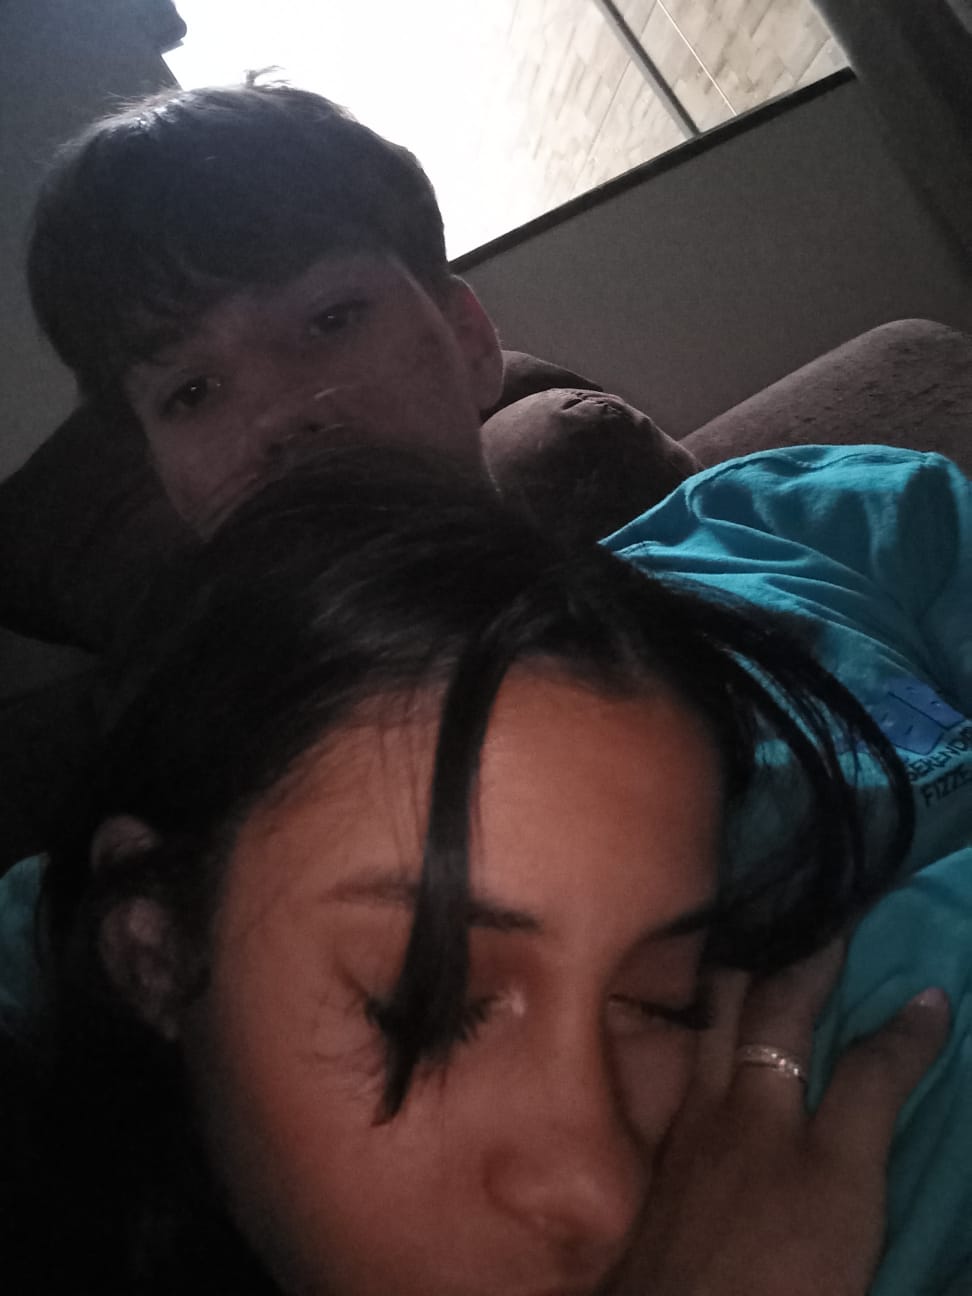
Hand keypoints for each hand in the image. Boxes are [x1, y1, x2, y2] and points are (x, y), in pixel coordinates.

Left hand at [617, 944, 948, 1295]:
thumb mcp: (851, 1232)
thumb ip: (871, 1132)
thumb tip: (910, 1055)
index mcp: (819, 1163)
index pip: (873, 1072)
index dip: (908, 1036)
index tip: (932, 997)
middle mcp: (752, 1123)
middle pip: (779, 1012)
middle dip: (811, 958)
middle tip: (831, 921)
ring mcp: (700, 1125)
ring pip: (720, 1015)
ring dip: (747, 966)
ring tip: (765, 929)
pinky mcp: (669, 1142)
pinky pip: (691, 1046)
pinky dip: (710, 1009)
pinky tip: (715, 1004)